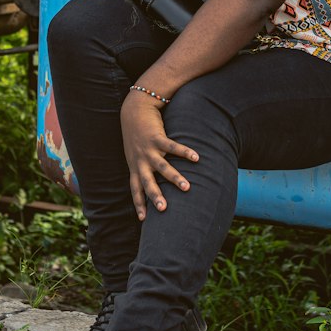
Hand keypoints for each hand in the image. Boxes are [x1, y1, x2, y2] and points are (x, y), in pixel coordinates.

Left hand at [120, 90, 198, 219]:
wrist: (134, 110)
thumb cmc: (137, 134)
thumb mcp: (136, 153)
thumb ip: (143, 166)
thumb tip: (154, 179)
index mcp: (135, 166)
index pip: (135, 189)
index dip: (139, 204)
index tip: (143, 220)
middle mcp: (140, 161)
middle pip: (147, 182)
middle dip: (155, 196)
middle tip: (164, 209)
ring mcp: (148, 150)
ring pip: (162, 167)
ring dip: (175, 178)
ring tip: (187, 187)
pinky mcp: (156, 137)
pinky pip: (172, 147)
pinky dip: (184, 152)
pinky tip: (196, 158)